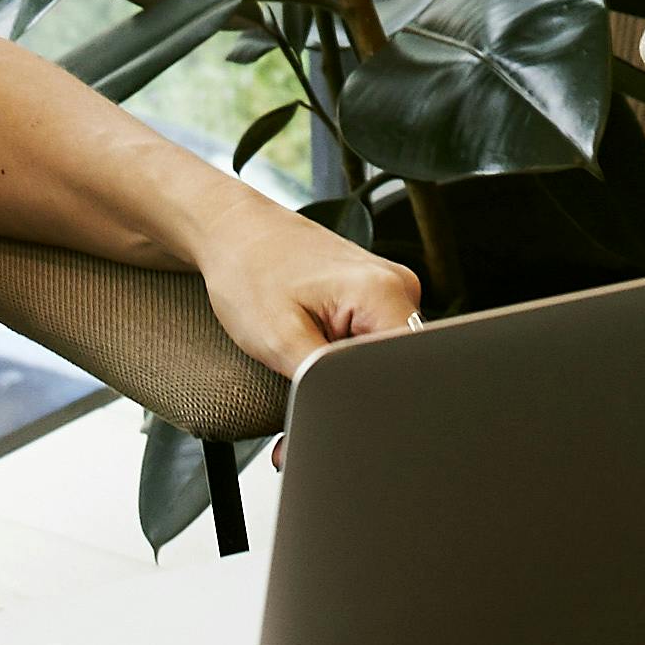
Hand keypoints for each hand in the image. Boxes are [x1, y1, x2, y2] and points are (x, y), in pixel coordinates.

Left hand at [193, 190, 421, 377]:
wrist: (234, 231)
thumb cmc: (247, 272)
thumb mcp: (280, 342)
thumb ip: (325, 383)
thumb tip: (356, 412)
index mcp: (383, 293)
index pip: (409, 368)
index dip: (373, 395)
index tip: (330, 393)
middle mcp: (398, 286)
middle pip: (399, 363)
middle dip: (357, 381)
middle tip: (308, 367)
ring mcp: (389, 286)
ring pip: (384, 353)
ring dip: (349, 364)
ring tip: (307, 342)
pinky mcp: (375, 292)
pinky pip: (373, 336)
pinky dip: (344, 347)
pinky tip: (315, 334)